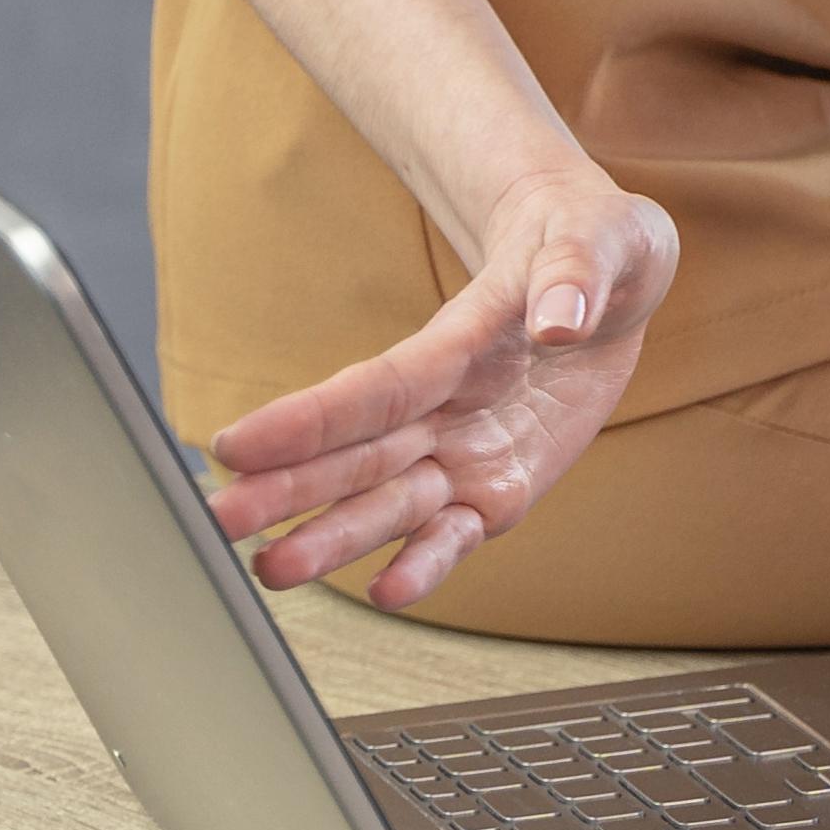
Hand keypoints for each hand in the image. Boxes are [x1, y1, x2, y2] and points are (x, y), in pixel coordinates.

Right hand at [203, 162, 675, 607]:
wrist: (609, 274)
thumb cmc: (589, 242)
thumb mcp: (599, 237)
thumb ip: (575, 275)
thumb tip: (560, 320)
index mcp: (458, 341)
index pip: (380, 386)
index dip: (313, 417)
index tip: (235, 443)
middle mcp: (446, 404)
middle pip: (362, 451)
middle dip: (291, 488)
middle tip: (220, 520)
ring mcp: (467, 448)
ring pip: (391, 500)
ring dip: (335, 535)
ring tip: (272, 569)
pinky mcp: (500, 484)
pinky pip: (458, 531)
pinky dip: (427, 563)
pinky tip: (387, 592)